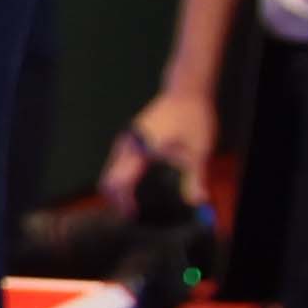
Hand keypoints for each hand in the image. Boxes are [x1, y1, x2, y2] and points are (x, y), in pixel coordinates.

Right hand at [107, 81, 218, 206]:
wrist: (186, 92)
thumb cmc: (193, 119)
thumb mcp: (199, 151)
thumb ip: (196, 178)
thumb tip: (198, 201)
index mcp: (141, 150)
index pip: (120, 182)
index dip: (123, 202)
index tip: (133, 214)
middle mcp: (128, 145)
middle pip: (108, 179)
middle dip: (116, 199)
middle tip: (131, 213)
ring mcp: (125, 140)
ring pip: (109, 171)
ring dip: (117, 188)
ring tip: (132, 202)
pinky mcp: (129, 137)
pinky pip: (115, 162)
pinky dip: (120, 177)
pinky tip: (134, 183)